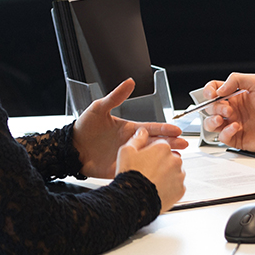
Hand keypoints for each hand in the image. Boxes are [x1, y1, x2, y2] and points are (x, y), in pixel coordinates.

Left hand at [72, 78, 187, 178]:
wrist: (71, 148)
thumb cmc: (84, 127)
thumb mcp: (100, 108)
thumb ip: (116, 96)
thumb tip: (129, 81)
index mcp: (129, 128)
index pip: (151, 128)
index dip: (165, 129)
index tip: (177, 130)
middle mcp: (131, 142)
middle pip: (155, 143)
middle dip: (171, 143)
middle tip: (184, 144)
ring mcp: (128, 156)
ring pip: (150, 158)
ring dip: (163, 157)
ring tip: (176, 159)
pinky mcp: (120, 168)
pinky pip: (137, 170)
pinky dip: (148, 171)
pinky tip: (158, 172)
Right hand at [116, 127, 185, 210]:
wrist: (134, 200)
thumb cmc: (130, 175)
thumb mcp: (127, 152)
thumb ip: (137, 139)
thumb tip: (142, 132)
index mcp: (163, 148)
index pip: (161, 146)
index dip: (152, 153)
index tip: (146, 160)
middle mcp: (175, 159)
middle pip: (169, 159)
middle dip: (161, 164)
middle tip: (148, 172)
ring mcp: (179, 175)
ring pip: (175, 172)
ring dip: (167, 175)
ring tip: (152, 182)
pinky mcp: (181, 190)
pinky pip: (177, 186)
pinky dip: (170, 188)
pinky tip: (158, 190)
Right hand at [199, 73, 254, 151]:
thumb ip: (236, 79)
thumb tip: (219, 89)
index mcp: (235, 95)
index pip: (214, 90)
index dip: (208, 92)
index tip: (212, 94)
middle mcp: (233, 109)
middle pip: (210, 107)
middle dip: (214, 107)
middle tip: (227, 109)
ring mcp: (234, 124)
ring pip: (211, 124)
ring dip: (212, 120)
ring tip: (224, 118)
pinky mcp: (237, 138)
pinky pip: (222, 137)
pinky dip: (226, 132)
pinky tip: (236, 127)